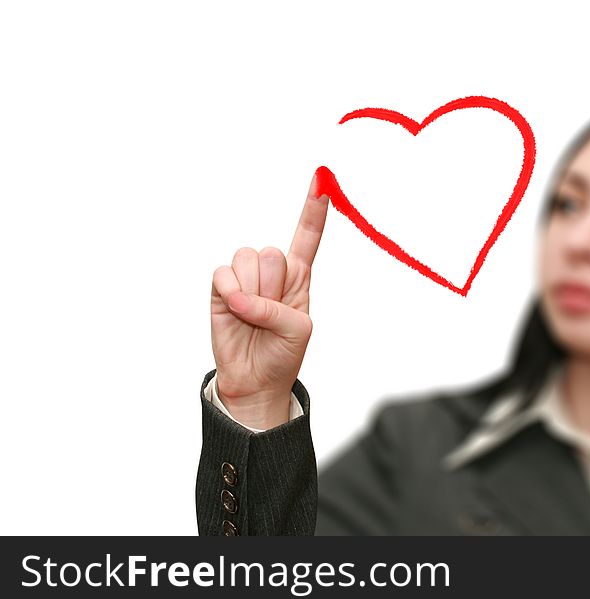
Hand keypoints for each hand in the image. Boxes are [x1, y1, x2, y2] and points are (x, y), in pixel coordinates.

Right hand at [210, 171, 329, 428]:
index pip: (308, 235)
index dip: (314, 209)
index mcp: (300, 275)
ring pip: (247, 259)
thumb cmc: (283, 354)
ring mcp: (245, 277)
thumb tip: (241, 298)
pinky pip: (223, 274)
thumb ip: (277, 310)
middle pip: (272, 252)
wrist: (255, 380)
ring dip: (252, 292)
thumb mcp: (297, 331)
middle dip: (273, 287)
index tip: (322, 180)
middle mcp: (273, 271)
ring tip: (253, 316)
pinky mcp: (221, 287)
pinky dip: (230, 293)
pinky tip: (234, 309)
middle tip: (271, 312)